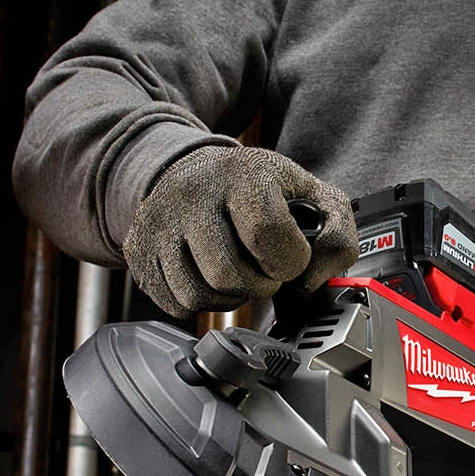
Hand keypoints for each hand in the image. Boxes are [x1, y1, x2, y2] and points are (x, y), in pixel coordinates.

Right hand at [122, 145, 358, 317]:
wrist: (191, 171)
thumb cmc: (256, 188)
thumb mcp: (309, 194)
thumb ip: (337, 233)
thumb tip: (314, 279)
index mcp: (241, 172)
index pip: (267, 233)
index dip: (288, 260)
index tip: (290, 258)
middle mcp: (191, 192)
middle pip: (228, 274)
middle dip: (258, 285)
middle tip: (264, 270)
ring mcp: (157, 221)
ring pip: (199, 295)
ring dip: (229, 298)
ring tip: (238, 273)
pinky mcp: (138, 250)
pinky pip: (174, 304)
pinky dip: (201, 302)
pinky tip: (210, 277)